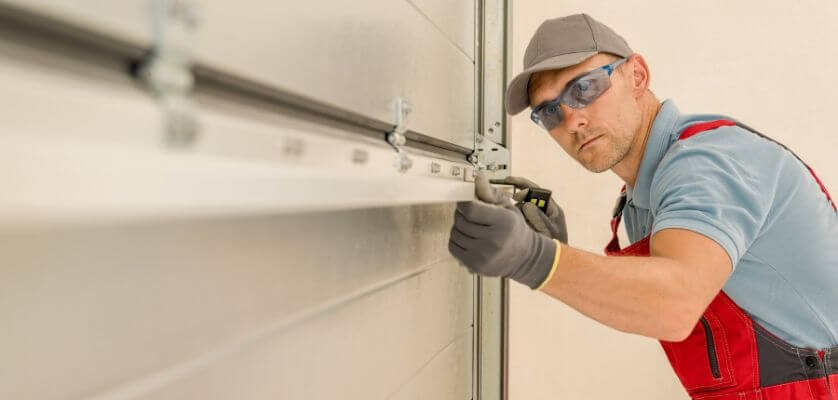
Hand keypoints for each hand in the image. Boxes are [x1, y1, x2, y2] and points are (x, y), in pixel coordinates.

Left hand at [448, 172, 557, 288]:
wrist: (524, 257)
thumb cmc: (513, 229)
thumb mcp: (506, 207)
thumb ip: (489, 193)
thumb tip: (477, 177)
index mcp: (503, 222)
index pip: (470, 209)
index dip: (464, 203)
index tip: (466, 202)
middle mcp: (493, 240)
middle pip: (461, 221)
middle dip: (461, 214)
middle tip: (469, 214)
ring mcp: (483, 255)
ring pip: (455, 234)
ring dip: (458, 227)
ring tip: (470, 227)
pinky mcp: (475, 265)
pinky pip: (453, 247)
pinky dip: (456, 240)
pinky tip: (468, 238)